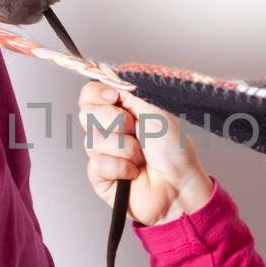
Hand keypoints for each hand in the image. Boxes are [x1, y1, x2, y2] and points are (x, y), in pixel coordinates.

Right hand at [77, 81, 213, 226]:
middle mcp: (108, 129)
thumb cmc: (175, 150)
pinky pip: (97, 164)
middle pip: (85, 114)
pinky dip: (120, 167)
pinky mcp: (100, 176)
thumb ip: (128, 94)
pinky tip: (134, 173)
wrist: (180, 186)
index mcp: (121, 110)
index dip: (97, 94)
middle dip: (114, 122)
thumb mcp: (156, 112)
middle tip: (136, 131)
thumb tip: (106, 80)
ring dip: (124, 148)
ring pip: (92, 140)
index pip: (89, 94)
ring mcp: (103, 153)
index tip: (115, 98)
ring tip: (141, 157)